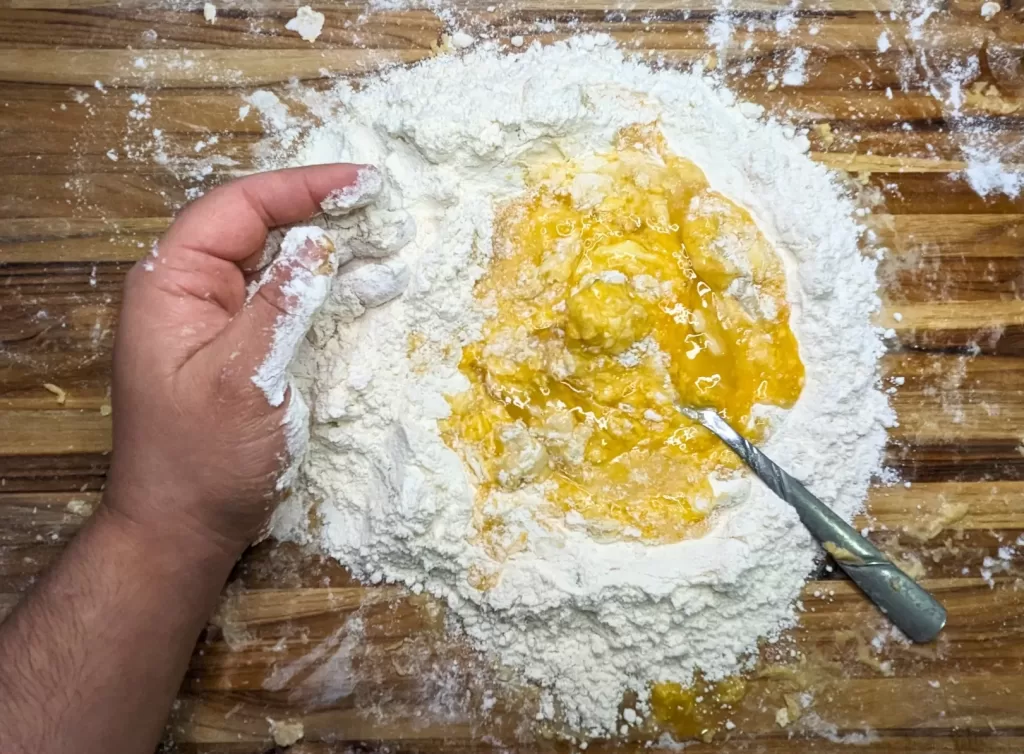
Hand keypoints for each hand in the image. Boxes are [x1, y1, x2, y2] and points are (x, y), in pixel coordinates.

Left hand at [105, 165, 371, 557]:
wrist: (185, 528)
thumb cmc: (203, 459)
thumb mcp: (244, 377)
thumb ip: (281, 304)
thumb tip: (320, 240)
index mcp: (173, 283)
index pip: (240, 207)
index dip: (303, 187)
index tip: (363, 182)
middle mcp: (193, 291)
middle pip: (260, 226)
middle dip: (323, 212)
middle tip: (384, 207)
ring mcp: (218, 319)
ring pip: (279, 262)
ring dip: (333, 250)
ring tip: (387, 241)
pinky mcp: (243, 346)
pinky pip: (288, 301)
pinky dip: (328, 289)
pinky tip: (368, 283)